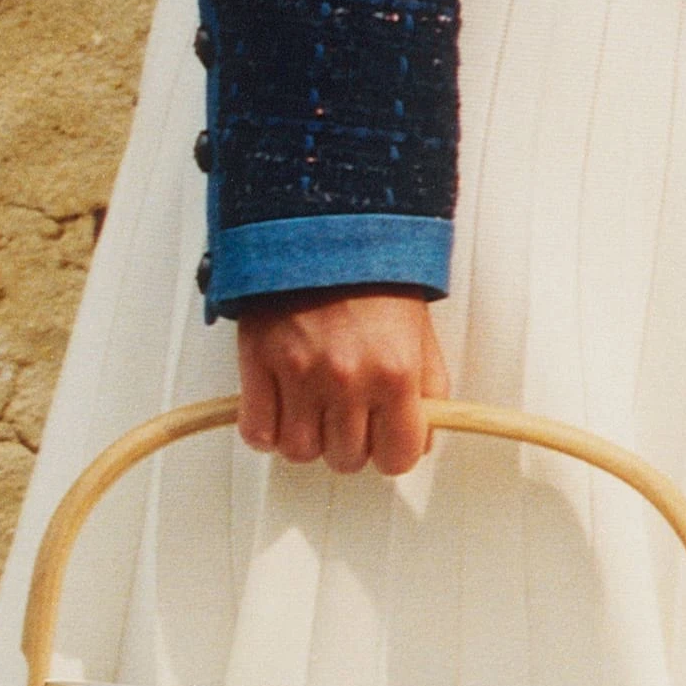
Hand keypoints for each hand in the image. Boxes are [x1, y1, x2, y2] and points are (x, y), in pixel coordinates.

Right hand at [234, 289, 451, 474]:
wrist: (324, 226)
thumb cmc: (374, 276)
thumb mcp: (421, 335)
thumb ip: (427, 392)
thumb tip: (420, 437)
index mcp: (395, 374)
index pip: (397, 458)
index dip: (390, 452)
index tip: (384, 439)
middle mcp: (348, 379)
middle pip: (347, 459)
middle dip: (349, 443)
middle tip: (347, 415)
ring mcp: (300, 374)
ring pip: (301, 452)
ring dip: (307, 439)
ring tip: (312, 410)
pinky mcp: (259, 363)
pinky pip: (258, 431)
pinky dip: (265, 431)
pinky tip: (278, 411)